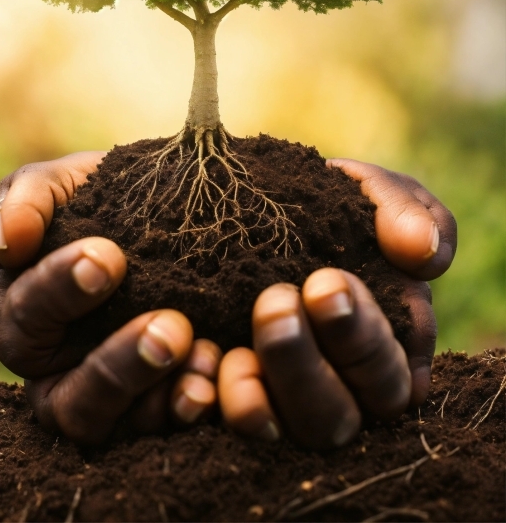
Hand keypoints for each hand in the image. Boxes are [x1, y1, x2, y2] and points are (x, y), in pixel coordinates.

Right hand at [0, 153, 220, 443]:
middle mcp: (58, 373)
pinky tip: (216, 376)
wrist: (174, 206)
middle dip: (116, 364)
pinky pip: (164, 428)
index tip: (109, 256)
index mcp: (26, 316)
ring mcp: (110, 400)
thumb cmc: (105, 197)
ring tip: (200, 350)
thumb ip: (26, 198)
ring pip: (112, 425)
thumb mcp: (66, 183)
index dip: (59, 291)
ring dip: (153, 394)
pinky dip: (188, 407)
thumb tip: (5, 243)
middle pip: (65, 397)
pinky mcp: (157, 408)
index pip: (27, 318)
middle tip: (170, 327)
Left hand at [218, 159, 456, 448]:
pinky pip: (224, 425)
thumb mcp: (372, 192)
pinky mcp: (231, 397)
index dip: (362, 339)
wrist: (251, 199)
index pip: (388, 378)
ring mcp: (282, 401)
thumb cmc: (329, 202)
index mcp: (386, 350)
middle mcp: (338, 390)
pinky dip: (214, 403)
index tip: (325, 284)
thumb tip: (422, 253)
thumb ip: (408, 212)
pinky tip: (202, 365)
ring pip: (280, 432)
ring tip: (234, 346)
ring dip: (260, 396)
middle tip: (274, 302)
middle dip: (305, 366)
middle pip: (335, 418)